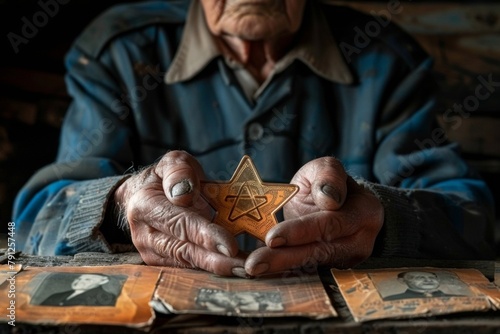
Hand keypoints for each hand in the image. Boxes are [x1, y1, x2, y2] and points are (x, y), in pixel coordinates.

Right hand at [113, 150, 245, 276]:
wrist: (140, 196)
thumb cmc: (162, 178)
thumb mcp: (171, 162)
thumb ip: (178, 172)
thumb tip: (184, 194)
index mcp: (145, 205)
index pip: (179, 223)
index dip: (205, 236)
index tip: (230, 245)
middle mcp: (144, 234)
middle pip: (184, 251)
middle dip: (216, 261)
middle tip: (245, 267)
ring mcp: (152, 253)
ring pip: (188, 264)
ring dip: (218, 268)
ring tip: (245, 270)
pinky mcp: (162, 264)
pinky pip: (190, 268)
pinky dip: (213, 269)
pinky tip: (236, 269)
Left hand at [245, 157, 383, 275]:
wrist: (338, 204)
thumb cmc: (327, 184)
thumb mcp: (326, 168)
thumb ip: (328, 175)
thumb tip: (329, 199)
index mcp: (363, 212)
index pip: (331, 223)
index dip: (302, 231)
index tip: (273, 238)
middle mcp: (360, 241)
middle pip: (320, 251)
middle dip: (284, 258)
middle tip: (254, 264)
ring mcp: (347, 260)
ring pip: (311, 265)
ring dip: (280, 268)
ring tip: (253, 269)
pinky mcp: (333, 269)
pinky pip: (306, 272)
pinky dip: (283, 272)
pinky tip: (261, 273)